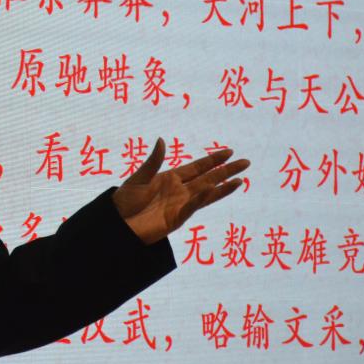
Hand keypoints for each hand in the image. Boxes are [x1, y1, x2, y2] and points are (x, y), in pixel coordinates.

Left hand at [113, 137, 249, 244]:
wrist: (118, 224)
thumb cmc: (125, 201)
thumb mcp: (139, 177)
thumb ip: (153, 161)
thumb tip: (162, 140)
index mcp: (171, 178)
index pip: (198, 167)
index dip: (213, 160)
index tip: (229, 151)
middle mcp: (180, 190)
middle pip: (208, 178)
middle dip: (226, 170)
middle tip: (246, 162)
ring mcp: (180, 204)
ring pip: (206, 194)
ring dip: (223, 187)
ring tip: (240, 180)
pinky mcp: (176, 218)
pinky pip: (192, 206)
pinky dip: (202, 198)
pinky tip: (213, 189)